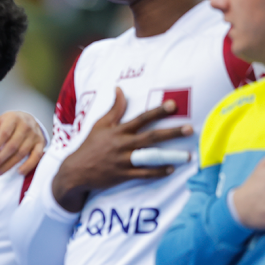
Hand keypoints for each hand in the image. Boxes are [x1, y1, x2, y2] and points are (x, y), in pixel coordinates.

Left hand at [0, 111, 45, 174]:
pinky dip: (28, 165)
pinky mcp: (41, 143)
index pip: (4, 134)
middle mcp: (26, 126)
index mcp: (13, 119)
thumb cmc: (11, 122)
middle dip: (0, 158)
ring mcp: (34, 135)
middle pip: (12, 145)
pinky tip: (18, 172)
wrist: (28, 118)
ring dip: (10, 164)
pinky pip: (36, 156)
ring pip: (22, 153)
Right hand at [51, 88, 191, 211]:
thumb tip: (119, 89)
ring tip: (188, 155)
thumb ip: (114, 108)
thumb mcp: (100, 125)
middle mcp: (122, 145)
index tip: (173, 105)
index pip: (141, 118)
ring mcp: (123, 161)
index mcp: (118, 131)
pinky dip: (157, 172)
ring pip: (150, 157)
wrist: (75, 170)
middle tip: (189, 129)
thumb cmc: (90, 145)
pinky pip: (143, 174)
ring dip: (170, 156)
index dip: (157, 111)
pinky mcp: (123, 175)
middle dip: (171, 133)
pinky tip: (171, 169)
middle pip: (151, 138)